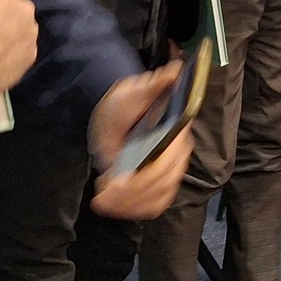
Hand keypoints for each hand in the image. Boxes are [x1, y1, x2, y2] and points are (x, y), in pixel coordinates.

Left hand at [88, 62, 192, 219]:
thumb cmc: (124, 103)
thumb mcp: (132, 92)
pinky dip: (133, 209)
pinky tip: (111, 205)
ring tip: (103, 199)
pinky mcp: (159, 185)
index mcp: (175, 132)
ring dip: (130, 204)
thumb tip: (173, 70)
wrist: (117, 114)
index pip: (167, 162)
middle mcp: (177, 154)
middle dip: (132, 192)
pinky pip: (154, 205)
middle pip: (161, 184)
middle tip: (105, 191)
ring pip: (158, 198)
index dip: (143, 177)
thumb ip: (153, 86)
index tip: (115, 181)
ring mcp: (169, 171)